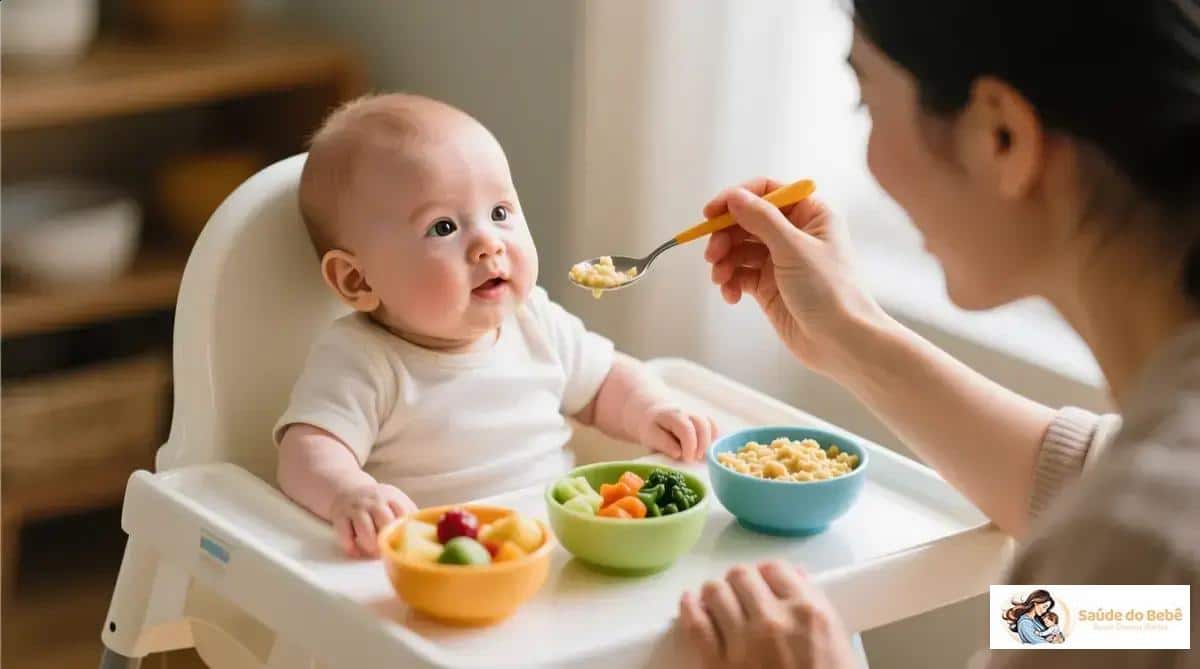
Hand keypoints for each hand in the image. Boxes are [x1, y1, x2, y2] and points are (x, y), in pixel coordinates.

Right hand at [328, 482, 417, 557]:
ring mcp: (356, 508)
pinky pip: (344, 534)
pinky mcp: (340, 516)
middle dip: (388, 538)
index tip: (408, 543)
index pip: (403, 512)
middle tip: (389, 550)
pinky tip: (356, 552)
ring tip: (374, 553)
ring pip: (364, 529)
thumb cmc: (377, 502)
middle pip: (385, 520)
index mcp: (392, 496)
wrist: (346, 488)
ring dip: (370, 545)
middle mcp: (374, 501)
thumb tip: (428, 532)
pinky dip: (351, 547)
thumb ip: (408, 513)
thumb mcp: (394, 499)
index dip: (406, 530)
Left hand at [636, 403, 717, 461]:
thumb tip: (678, 453)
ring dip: (709, 444)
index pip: (687, 429)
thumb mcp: (650, 436)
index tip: (687, 459)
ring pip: (712, 426)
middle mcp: (688, 412)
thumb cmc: (651, 427)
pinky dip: (712, 440)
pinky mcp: (704, 420)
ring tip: (700, 457)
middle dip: (702, 445)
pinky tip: (704, 451)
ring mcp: (698, 414)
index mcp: (673, 415)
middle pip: (703, 425)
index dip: (690, 446)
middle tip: (694, 460)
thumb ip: (663, 443)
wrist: (653, 411)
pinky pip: (714, 428)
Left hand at [678, 561, 857, 668]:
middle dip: (740, 582)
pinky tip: (690, 604)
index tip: (764, 580)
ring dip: (714, 592)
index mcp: (809, 614)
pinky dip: (689, 608)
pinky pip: (694, 623)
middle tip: (740, 591)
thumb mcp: (839, 648)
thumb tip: (796, 578)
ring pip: (715, 592)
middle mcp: (773, 621)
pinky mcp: (715, 664)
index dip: (768, 574)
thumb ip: (815, 609)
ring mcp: (742, 642)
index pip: (776, 569)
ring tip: (715, 597)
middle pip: (743, 576)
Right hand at [704, 178, 886, 376]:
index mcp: (810, 214)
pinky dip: (731, 282)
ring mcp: (781, 260)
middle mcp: (795, 233)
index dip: (736, 198)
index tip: (711, 213)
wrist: (842, 341)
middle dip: (725, 236)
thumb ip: (761, 219)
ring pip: (739, 249)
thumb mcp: (793, 248)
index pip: (766, 191)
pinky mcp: (770, 286)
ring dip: (724, 262)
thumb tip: (734, 197)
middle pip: (746, 221)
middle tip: (712, 255)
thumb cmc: (830, 290)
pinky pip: (741, 275)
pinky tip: (731, 295)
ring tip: (720, 279)